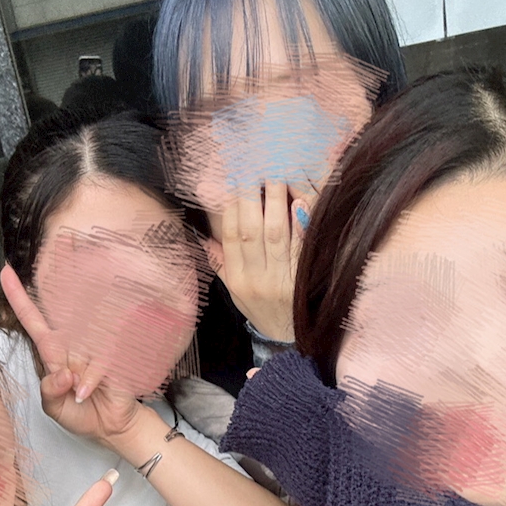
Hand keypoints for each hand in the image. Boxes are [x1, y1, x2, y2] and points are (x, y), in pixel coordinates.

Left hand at [0, 264, 140, 443]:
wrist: (110, 428)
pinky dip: (90, 380)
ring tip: (78, 392)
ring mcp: (95, 345)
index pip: (33, 318)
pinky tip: (85, 393)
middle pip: (62, 308)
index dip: (18, 296)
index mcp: (53, 350)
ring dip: (77, 369)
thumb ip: (49, 390)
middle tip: (66, 296)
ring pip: (80, 339)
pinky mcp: (115, 353)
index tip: (5, 272)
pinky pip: (98, 359)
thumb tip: (63, 373)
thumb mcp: (53, 407)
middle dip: (63, 286)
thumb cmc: (80, 414)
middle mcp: (73, 341)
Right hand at [201, 181, 306, 342]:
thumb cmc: (261, 309)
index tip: (233, 178)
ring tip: (276, 172)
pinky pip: (300, 248)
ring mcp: (280, 281)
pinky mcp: (302, 281)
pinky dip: (300, 223)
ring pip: (275, 233)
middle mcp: (256, 279)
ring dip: (275, 200)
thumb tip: (202, 237)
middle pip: (250, 230)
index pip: (230, 236)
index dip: (230, 204)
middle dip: (250, 195)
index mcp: (237, 279)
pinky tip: (299, 201)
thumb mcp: (235, 292)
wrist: (288, 340)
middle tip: (254, 166)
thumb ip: (221, 263)